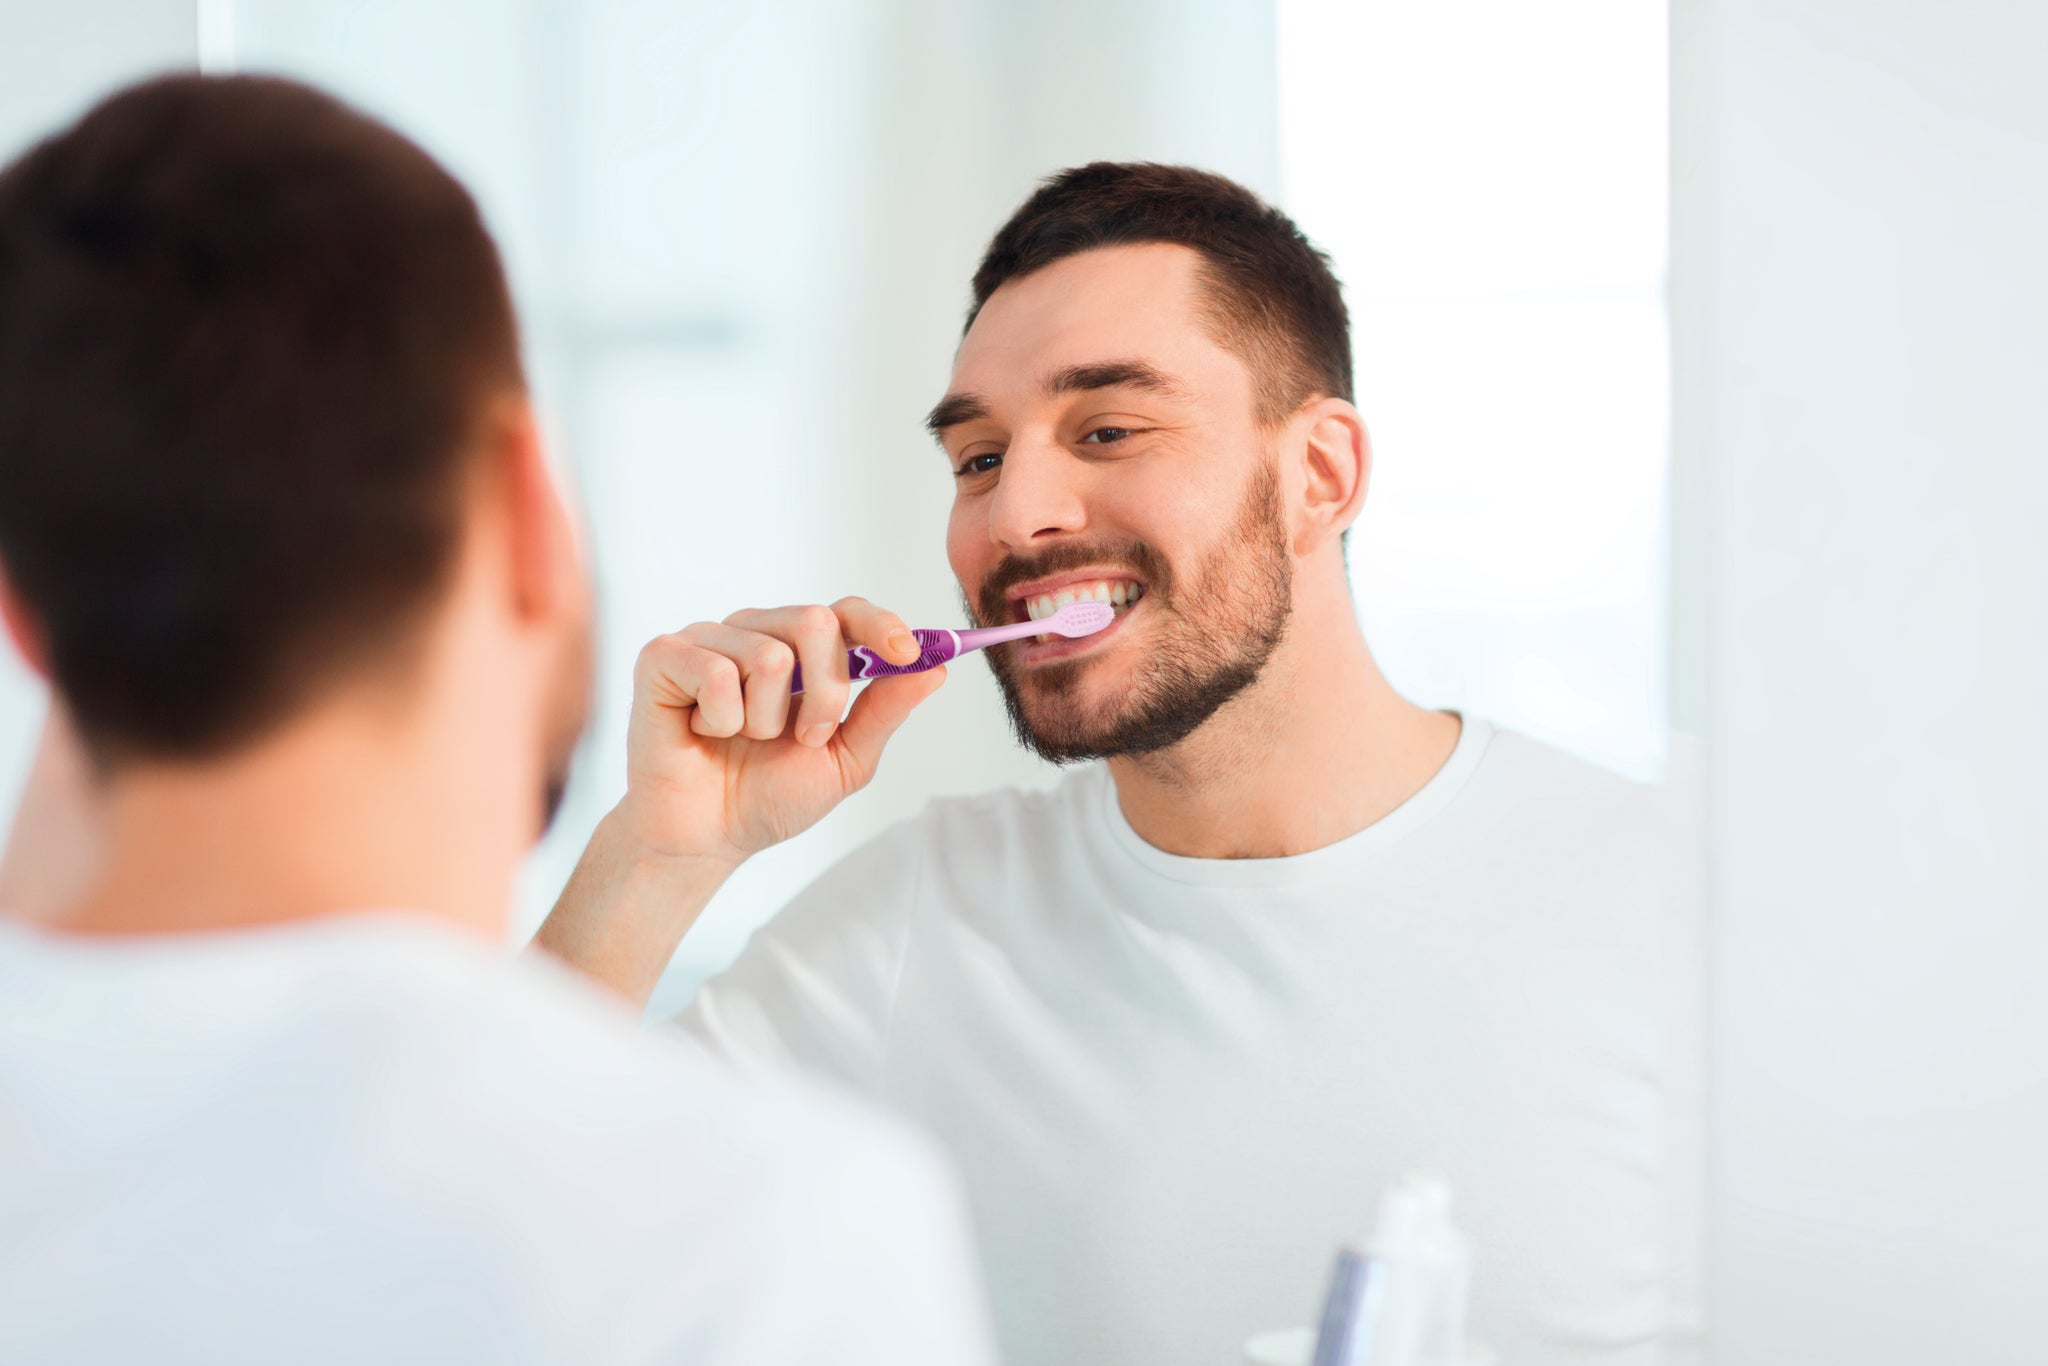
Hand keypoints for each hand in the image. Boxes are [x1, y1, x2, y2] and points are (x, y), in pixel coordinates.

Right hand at [609, 597, 945, 867]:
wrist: (706, 838)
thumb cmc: (768, 795)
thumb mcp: (844, 760)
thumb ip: (884, 713)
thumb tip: (936, 669)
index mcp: (801, 652)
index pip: (847, 612)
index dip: (881, 626)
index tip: (908, 655)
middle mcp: (757, 632)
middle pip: (816, 622)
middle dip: (826, 694)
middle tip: (805, 737)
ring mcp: (709, 639)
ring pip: (768, 655)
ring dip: (766, 719)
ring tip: (742, 740)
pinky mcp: (664, 656)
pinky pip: (716, 672)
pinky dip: (720, 719)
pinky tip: (704, 732)